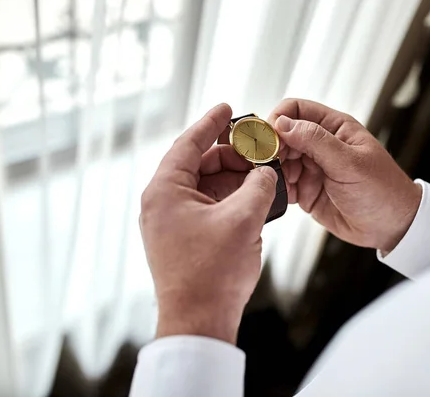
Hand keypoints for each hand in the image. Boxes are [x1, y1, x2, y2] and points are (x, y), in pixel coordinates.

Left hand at [140, 103, 276, 343]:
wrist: (199, 322)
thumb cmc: (213, 273)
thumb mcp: (244, 220)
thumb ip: (259, 186)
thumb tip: (266, 173)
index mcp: (165, 191)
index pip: (188, 144)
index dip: (211, 123)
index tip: (228, 107)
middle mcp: (163, 204)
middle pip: (199, 165)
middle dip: (231, 156)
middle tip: (259, 152)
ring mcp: (172, 223)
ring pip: (206, 187)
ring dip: (233, 179)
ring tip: (261, 176)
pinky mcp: (184, 239)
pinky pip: (208, 207)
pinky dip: (230, 199)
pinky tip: (252, 199)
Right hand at [267, 99, 420, 253]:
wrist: (391, 228)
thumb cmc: (382, 190)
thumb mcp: (348, 163)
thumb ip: (314, 140)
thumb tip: (282, 123)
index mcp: (334, 128)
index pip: (296, 110)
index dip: (278, 119)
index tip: (268, 137)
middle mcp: (321, 145)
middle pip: (283, 136)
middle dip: (273, 148)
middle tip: (270, 164)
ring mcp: (313, 167)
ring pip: (280, 160)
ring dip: (275, 170)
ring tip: (283, 182)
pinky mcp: (307, 190)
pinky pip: (284, 184)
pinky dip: (279, 188)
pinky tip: (286, 195)